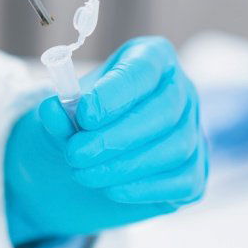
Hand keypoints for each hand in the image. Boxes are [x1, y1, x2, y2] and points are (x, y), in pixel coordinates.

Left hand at [5, 37, 206, 244]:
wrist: (87, 162)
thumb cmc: (78, 124)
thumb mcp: (60, 113)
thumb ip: (58, 112)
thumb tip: (51, 109)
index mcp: (151, 57)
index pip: (144, 68)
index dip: (117, 92)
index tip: (85, 115)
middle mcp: (180, 89)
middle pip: (165, 110)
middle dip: (118, 136)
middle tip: (76, 154)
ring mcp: (193, 129)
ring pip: (176, 147)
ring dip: (126, 165)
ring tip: (84, 174)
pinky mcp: (195, 170)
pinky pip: (182, 181)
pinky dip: (145, 188)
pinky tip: (111, 189)